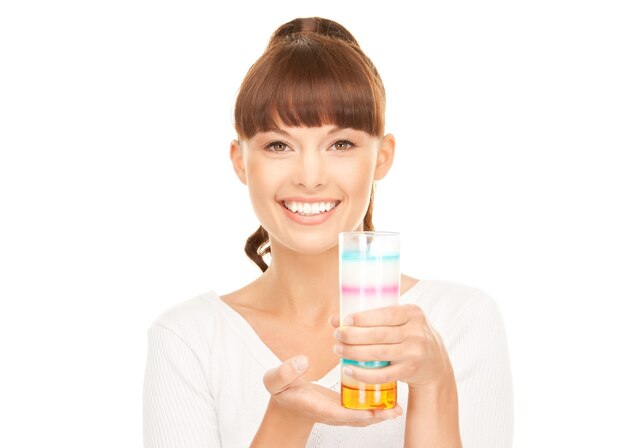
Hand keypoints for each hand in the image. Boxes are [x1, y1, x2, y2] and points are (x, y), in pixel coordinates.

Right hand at [263, 355, 402, 425]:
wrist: (286, 401)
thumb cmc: (282, 389)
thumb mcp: (276, 379)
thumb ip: (286, 371)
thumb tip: (302, 361)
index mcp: (315, 407)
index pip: (337, 413)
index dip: (354, 414)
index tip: (370, 412)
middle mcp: (330, 412)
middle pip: (356, 419)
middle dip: (376, 416)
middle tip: (395, 410)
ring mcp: (338, 411)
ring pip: (362, 416)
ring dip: (380, 413)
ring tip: (398, 407)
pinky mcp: (343, 405)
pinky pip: (361, 408)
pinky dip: (375, 406)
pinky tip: (390, 398)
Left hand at [330, 305, 453, 389]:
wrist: (435, 363)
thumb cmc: (408, 336)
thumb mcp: (400, 322)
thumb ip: (372, 318)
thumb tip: (334, 319)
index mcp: (413, 313)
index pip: (385, 313)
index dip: (363, 318)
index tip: (345, 321)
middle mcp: (416, 332)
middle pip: (379, 334)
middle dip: (353, 335)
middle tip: (337, 336)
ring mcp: (415, 353)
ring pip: (378, 354)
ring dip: (354, 353)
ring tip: (338, 350)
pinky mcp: (410, 371)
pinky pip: (383, 374)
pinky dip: (363, 374)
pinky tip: (349, 369)